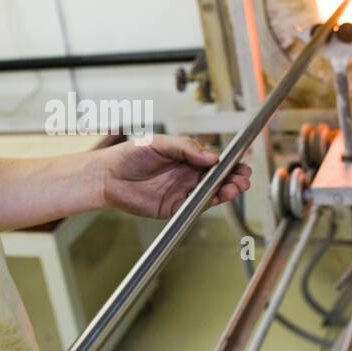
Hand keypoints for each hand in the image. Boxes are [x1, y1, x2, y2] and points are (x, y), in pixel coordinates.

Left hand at [99, 134, 250, 218]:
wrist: (107, 176)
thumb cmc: (129, 155)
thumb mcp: (160, 143)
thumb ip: (186, 148)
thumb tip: (212, 156)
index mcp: (186, 157)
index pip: (214, 161)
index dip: (230, 163)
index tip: (241, 163)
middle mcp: (187, 175)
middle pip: (217, 178)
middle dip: (233, 178)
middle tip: (243, 178)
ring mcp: (181, 191)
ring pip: (211, 193)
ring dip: (226, 191)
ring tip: (236, 187)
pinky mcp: (174, 207)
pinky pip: (195, 206)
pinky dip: (209, 203)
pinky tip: (218, 197)